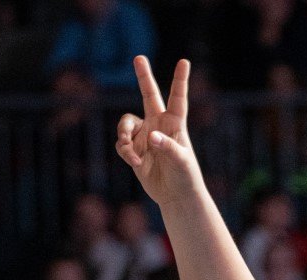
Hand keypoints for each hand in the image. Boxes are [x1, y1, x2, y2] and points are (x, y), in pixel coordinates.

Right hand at [114, 57, 201, 209]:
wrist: (175, 196)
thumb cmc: (185, 176)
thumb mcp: (181, 162)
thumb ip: (167, 147)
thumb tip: (151, 137)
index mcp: (175, 124)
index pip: (177, 98)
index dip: (180, 80)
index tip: (185, 61)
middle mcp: (158, 125)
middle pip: (149, 95)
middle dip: (143, 77)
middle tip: (139, 57)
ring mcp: (145, 135)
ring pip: (126, 123)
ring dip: (124, 135)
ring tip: (130, 152)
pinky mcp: (134, 148)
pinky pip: (121, 144)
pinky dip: (125, 152)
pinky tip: (135, 163)